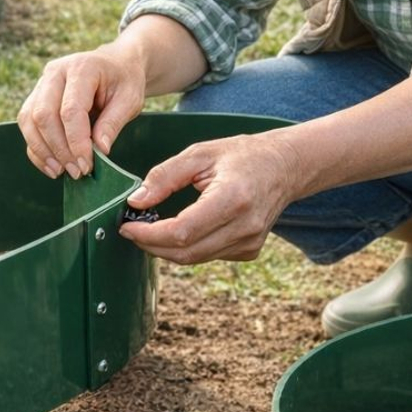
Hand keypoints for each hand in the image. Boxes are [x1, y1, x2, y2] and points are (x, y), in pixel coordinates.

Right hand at [18, 44, 146, 178]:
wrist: (116, 64)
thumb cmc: (124, 80)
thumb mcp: (130, 100)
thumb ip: (113, 123)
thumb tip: (99, 151)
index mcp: (82, 68)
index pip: (70, 109)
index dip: (76, 141)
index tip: (87, 165)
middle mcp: (55, 72)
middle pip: (43, 114)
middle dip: (58, 149)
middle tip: (76, 171)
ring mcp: (42, 83)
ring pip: (29, 120)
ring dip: (43, 151)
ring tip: (62, 171)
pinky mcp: (36, 96)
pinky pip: (26, 125)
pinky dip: (36, 148)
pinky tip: (52, 166)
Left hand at [117, 132, 302, 263]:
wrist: (284, 166)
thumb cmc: (241, 155)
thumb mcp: (199, 153)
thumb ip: (165, 176)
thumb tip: (136, 201)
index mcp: (233, 198)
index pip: (183, 231)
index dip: (149, 234)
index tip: (127, 226)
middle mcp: (245, 226)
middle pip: (186, 252)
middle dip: (151, 244)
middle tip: (131, 228)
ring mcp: (250, 242)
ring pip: (195, 258)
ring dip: (166, 248)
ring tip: (149, 228)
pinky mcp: (250, 251)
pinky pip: (208, 256)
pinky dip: (187, 247)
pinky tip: (179, 229)